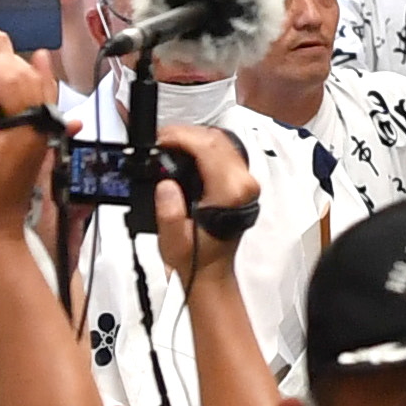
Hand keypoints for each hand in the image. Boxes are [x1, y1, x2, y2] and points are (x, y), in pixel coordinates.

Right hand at [0, 34, 57, 242]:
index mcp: (25, 124)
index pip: (8, 79)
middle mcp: (39, 120)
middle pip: (25, 74)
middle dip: (0, 52)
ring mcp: (39, 126)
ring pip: (35, 81)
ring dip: (16, 58)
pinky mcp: (34, 133)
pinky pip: (42, 96)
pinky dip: (40, 76)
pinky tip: (41, 61)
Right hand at [152, 119, 260, 275]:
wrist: (210, 271)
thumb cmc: (194, 259)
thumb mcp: (172, 240)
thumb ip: (168, 211)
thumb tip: (166, 185)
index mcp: (230, 193)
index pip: (210, 147)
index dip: (182, 136)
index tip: (160, 137)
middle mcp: (243, 184)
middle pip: (218, 139)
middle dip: (186, 134)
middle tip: (160, 139)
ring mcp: (246, 182)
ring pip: (223, 142)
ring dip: (195, 138)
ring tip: (168, 144)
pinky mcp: (241, 182)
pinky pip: (225, 153)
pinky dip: (203, 146)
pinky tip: (184, 152)